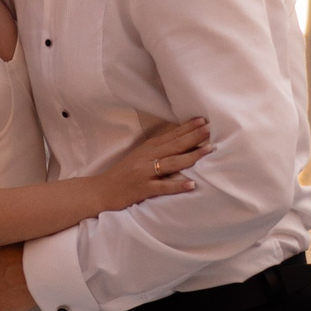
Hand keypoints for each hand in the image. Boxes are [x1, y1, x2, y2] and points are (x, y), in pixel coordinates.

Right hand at [93, 117, 211, 209]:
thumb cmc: (124, 174)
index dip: (188, 127)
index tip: (203, 120)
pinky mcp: (143, 188)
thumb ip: (158, 150)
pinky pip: (163, 187)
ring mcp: (145, 172)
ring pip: (172, 162)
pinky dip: (177, 185)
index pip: (172, 135)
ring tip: (208, 150)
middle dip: (194, 136)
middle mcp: (147, 157)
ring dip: (191, 156)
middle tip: (209, 128)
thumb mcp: (140, 157)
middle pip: (175, 145)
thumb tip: (181, 142)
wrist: (102, 190)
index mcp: (148, 148)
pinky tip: (191, 184)